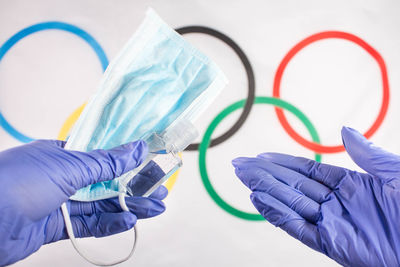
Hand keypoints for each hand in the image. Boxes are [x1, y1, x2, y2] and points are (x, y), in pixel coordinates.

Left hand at [0, 140, 166, 265]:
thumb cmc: (16, 182)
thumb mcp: (68, 166)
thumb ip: (106, 162)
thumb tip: (136, 148)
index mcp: (62, 155)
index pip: (103, 156)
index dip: (128, 161)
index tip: (150, 163)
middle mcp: (61, 178)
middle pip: (106, 182)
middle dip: (134, 187)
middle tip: (161, 189)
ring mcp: (58, 203)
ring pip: (101, 205)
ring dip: (129, 206)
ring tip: (156, 207)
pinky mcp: (54, 227)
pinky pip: (87, 224)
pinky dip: (109, 224)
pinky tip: (129, 221)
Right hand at [232, 127, 399, 265]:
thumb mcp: (396, 173)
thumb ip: (367, 154)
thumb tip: (345, 130)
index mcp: (351, 185)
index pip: (307, 171)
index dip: (283, 163)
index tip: (261, 157)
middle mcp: (336, 204)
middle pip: (292, 185)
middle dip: (265, 174)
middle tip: (241, 165)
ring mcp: (332, 224)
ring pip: (290, 204)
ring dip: (265, 191)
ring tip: (244, 178)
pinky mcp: (332, 244)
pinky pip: (298, 228)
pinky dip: (276, 214)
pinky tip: (259, 200)